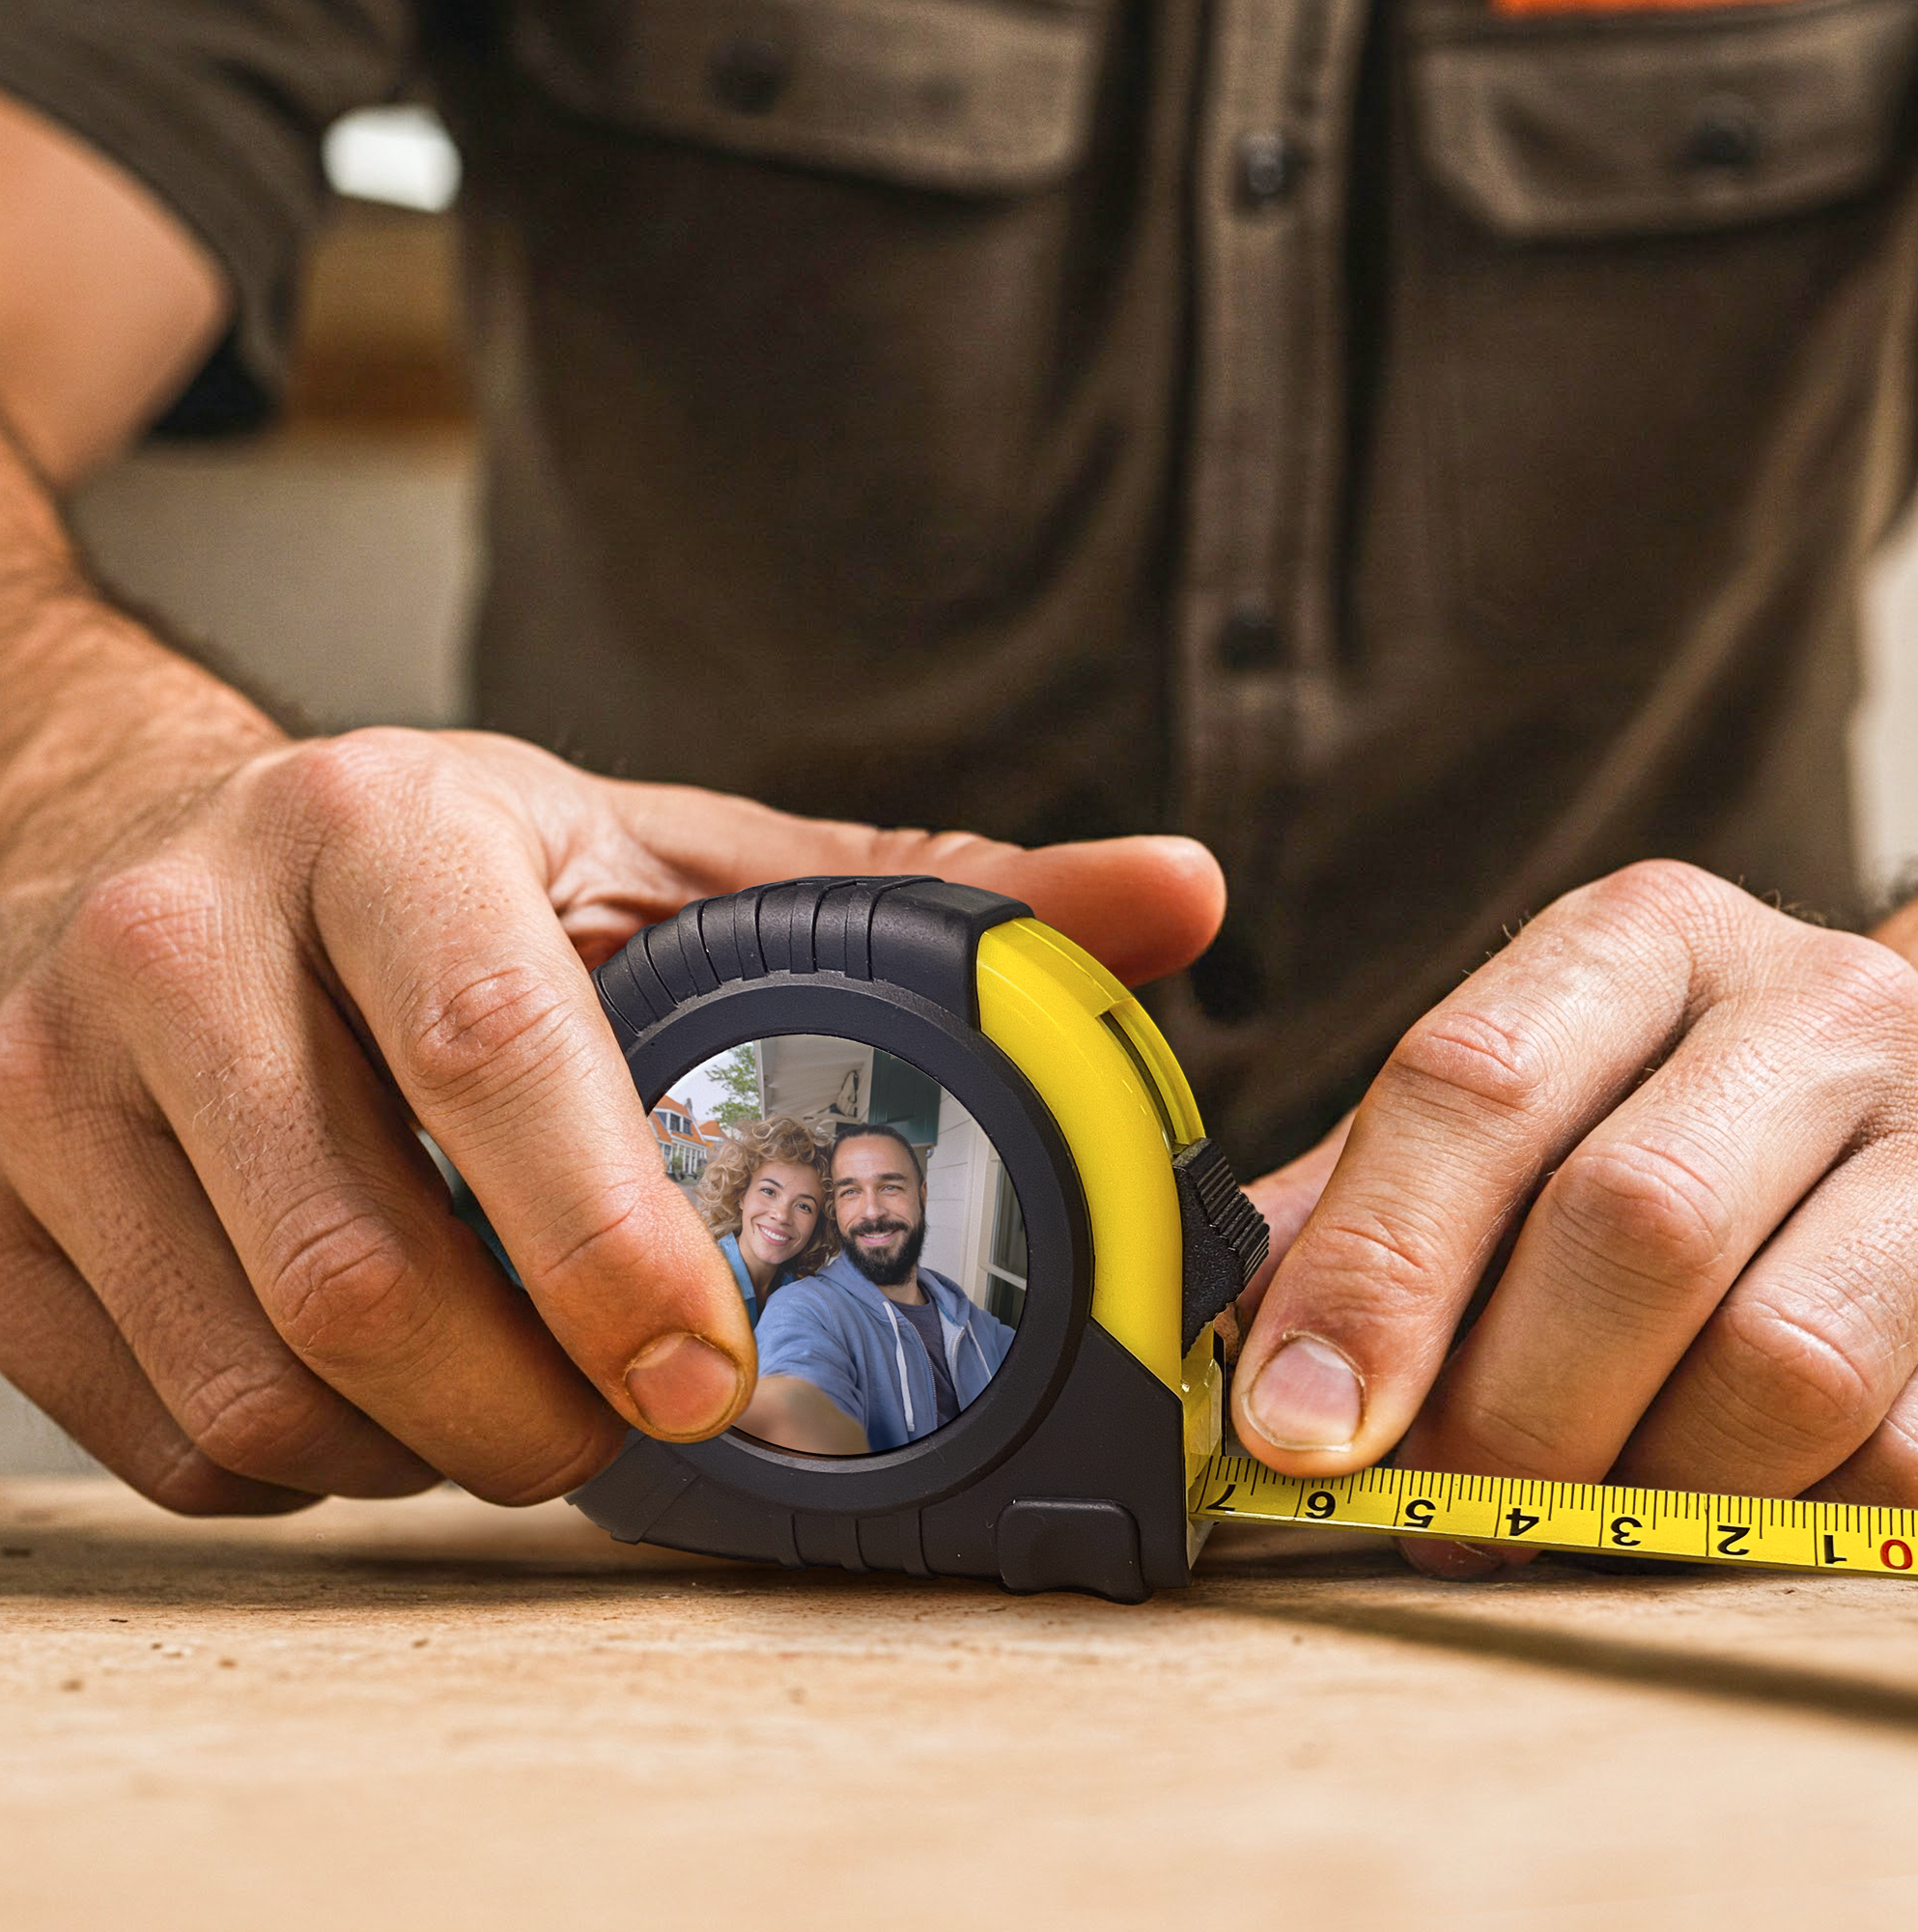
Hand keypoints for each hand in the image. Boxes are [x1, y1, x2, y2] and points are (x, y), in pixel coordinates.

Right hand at [0, 721, 1222, 1513]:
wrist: (150, 853)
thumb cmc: (449, 874)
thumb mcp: (666, 857)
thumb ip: (917, 896)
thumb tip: (1179, 898)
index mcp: (379, 829)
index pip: (485, 1042)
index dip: (608, 1238)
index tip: (711, 1373)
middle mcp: (177, 937)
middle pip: (361, 1269)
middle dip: (538, 1409)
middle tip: (646, 1423)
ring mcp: (38, 1077)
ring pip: (255, 1382)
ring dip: (430, 1448)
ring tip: (524, 1400)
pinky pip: (161, 1435)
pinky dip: (308, 1465)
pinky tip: (385, 1396)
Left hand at [1229, 860, 1917, 1573]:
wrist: (1889, 1102)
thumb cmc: (1642, 1121)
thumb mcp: (1501, 1115)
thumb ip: (1356, 1214)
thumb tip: (1227, 1365)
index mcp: (1631, 941)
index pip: (1475, 1087)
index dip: (1377, 1273)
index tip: (1299, 1425)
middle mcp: (1805, 1007)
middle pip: (1633, 1224)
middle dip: (1507, 1410)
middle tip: (1437, 1506)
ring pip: (1779, 1359)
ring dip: (1640, 1482)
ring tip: (1563, 1513)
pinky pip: (1900, 1457)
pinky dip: (1778, 1513)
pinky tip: (1707, 1490)